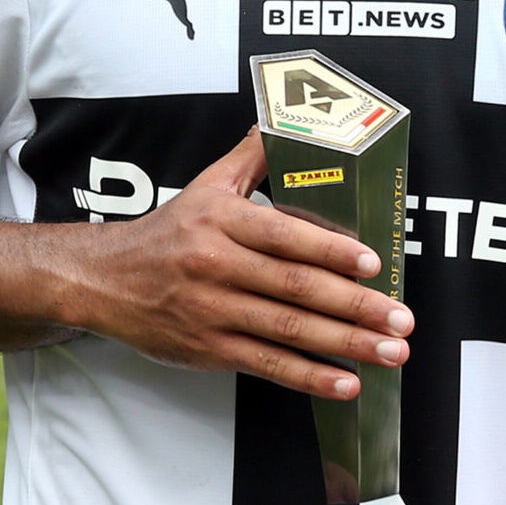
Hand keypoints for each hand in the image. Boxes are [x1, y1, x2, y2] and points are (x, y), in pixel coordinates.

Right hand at [65, 128, 411, 400]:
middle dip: (355, 307)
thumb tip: (286, 120)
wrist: (104, 280)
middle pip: (294, 288)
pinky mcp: (209, 349)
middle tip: (401, 319)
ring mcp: (213, 311)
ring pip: (288, 330)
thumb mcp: (206, 184)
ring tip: (390, 352)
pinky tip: (346, 385)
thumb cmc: (167, 232)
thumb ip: (252, 156)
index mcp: (221, 220)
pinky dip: (309, 378)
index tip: (373, 265)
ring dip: (345, 345)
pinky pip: (267, 364)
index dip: (330, 252)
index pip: (283, 236)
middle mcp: (216, 265)